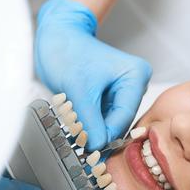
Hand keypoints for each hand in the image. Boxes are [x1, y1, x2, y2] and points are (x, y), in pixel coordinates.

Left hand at [35, 0, 151, 149]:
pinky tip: (76, 128)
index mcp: (135, 76)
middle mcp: (133, 84)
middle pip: (119, 121)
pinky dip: (88, 124)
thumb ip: (89, 120)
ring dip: (93, 130)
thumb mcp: (78, 89)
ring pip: (109, 122)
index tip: (92, 153)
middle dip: (100, 134)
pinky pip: (101, 118)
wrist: (54, 37)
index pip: (124, 116)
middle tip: (83, 151)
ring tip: (76, 137)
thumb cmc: (67, 51)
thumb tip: (97, 145)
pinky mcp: (108, 97)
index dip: (107, 136)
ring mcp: (121, 91)